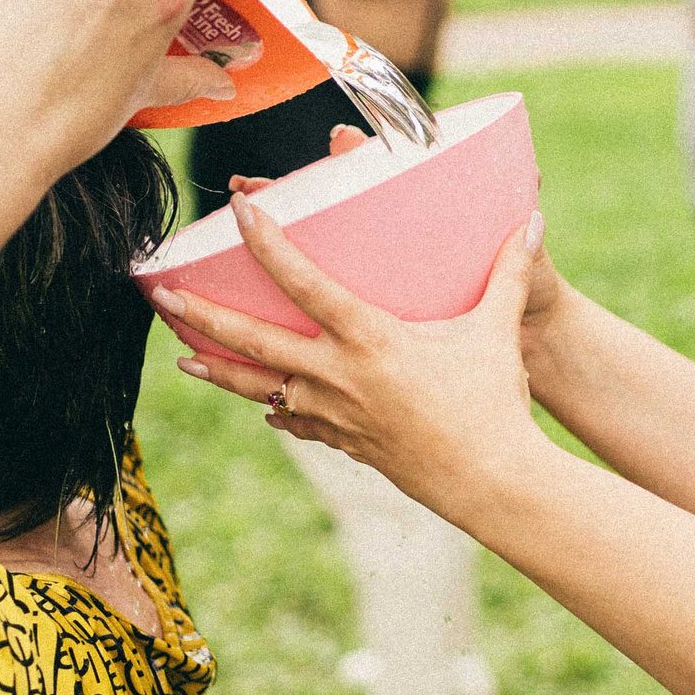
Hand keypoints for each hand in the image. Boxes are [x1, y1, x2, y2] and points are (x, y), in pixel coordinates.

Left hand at [155, 198, 548, 511]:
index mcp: (369, 338)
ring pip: (258, 386)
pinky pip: (295, 422)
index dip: (267, 243)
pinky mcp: (342, 442)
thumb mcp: (495, 330)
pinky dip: (273, 409)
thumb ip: (507, 272)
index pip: (302, 281)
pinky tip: (260, 404)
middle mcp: (338, 375)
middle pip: (252, 340)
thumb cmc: (493, 402)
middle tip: (161, 291)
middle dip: (202, 313)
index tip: (239, 212)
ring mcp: (333, 413)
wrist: (491, 482)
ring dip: (217, 369)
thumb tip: (533, 221)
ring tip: (181, 353)